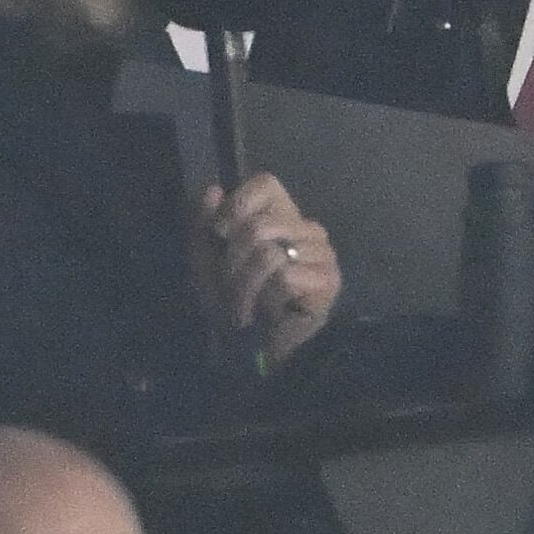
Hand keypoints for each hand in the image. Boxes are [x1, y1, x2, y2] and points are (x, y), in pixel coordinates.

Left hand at [196, 174, 340, 368]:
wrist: (253, 350)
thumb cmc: (231, 300)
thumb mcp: (206, 258)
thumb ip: (204, 222)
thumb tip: (213, 190)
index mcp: (279, 213)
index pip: (265, 183)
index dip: (237, 206)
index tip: (221, 235)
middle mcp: (305, 227)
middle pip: (259, 226)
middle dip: (233, 262)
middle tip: (231, 287)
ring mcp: (322, 252)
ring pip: (269, 253)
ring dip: (245, 286)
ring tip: (245, 305)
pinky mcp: (329, 279)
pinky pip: (285, 278)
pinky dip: (266, 298)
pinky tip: (271, 312)